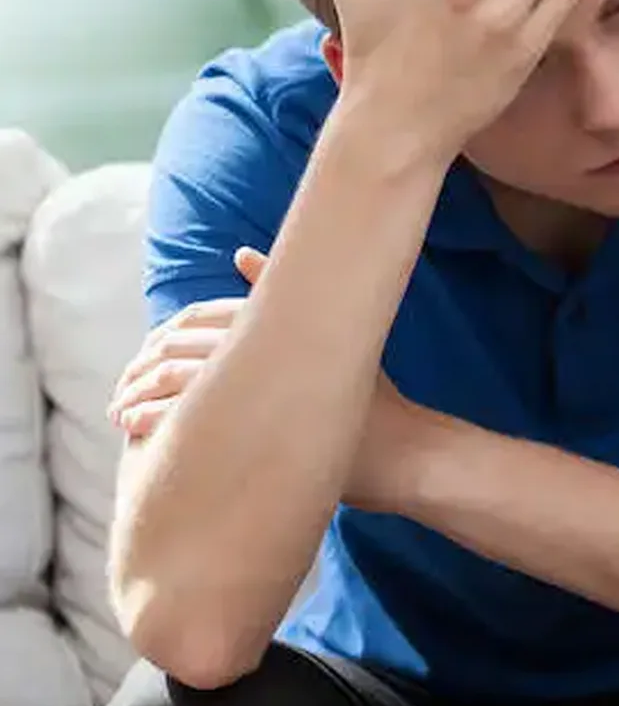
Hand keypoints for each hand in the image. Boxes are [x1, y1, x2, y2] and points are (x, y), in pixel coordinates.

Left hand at [108, 248, 421, 512]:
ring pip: (179, 378)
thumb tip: (241, 252)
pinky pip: (189, 418)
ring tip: (121, 414)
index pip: (200, 318)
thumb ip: (286, 301)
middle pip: (181, 345)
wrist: (409, 453)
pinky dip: (155, 420)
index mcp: (282, 327)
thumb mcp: (342, 344)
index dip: (164, 337)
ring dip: (140, 394)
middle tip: (122, 390)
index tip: (145, 360)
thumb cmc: (376, 406)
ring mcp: (265, 388)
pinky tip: (138, 432)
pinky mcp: (260, 428)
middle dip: (143, 367)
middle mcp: (270, 348)